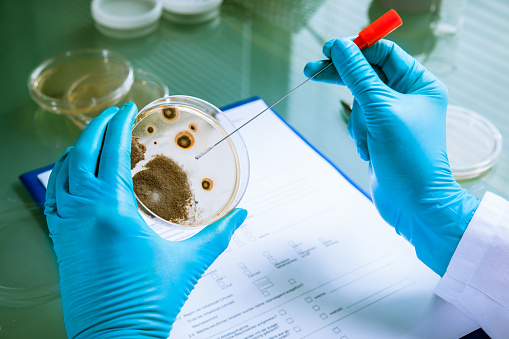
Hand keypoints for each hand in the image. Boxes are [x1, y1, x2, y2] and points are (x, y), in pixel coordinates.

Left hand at [45, 102, 246, 337]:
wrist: (114, 336)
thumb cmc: (147, 303)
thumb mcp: (188, 263)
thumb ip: (218, 234)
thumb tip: (241, 216)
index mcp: (113, 211)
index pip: (110, 151)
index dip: (118, 124)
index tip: (127, 110)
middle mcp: (83, 212)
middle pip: (81, 153)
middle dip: (97, 127)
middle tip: (113, 114)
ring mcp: (66, 226)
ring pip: (61, 171)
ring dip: (78, 148)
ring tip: (96, 138)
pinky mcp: (60, 240)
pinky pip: (53, 195)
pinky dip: (62, 174)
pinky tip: (73, 173)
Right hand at [304, 39, 479, 275]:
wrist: (414, 204)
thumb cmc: (410, 158)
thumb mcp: (381, 110)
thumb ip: (357, 76)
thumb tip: (340, 47)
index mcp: (420, 84)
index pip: (383, 53)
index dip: (356, 48)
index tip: (329, 50)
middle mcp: (408, 97)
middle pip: (366, 74)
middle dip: (342, 77)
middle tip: (311, 70)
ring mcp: (392, 117)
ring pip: (358, 102)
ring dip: (357, 121)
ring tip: (370, 140)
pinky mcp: (380, 135)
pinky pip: (358, 123)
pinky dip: (358, 136)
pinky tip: (370, 151)